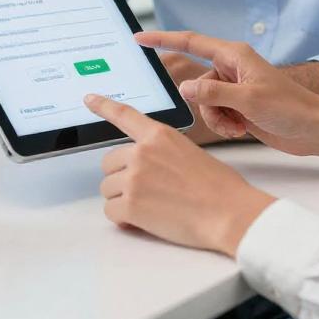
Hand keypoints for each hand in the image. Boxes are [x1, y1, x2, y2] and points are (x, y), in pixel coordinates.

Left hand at [85, 93, 274, 256]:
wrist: (229, 213)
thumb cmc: (219, 186)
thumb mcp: (189, 152)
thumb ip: (160, 151)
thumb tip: (143, 165)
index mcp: (159, 135)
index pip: (124, 115)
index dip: (103, 105)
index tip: (89, 98)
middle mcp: (142, 153)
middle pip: (109, 162)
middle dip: (122, 177)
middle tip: (147, 189)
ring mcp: (134, 178)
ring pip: (108, 188)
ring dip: (122, 199)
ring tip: (152, 205)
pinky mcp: (131, 206)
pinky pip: (110, 211)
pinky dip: (123, 219)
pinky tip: (145, 219)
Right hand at [136, 31, 318, 164]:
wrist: (314, 129)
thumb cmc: (291, 107)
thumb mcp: (249, 100)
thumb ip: (213, 93)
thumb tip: (184, 88)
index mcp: (234, 55)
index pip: (191, 42)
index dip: (163, 39)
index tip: (139, 38)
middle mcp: (231, 68)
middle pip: (197, 83)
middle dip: (206, 105)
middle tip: (229, 118)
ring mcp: (234, 87)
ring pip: (204, 102)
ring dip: (217, 119)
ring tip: (240, 126)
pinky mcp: (238, 105)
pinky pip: (215, 114)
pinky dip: (224, 125)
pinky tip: (242, 129)